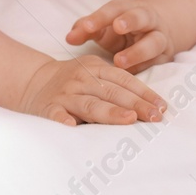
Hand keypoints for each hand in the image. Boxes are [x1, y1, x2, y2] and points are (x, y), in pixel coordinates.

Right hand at [18, 55, 166, 126]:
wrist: (33, 80)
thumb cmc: (74, 83)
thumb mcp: (94, 75)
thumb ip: (116, 86)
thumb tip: (152, 106)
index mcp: (95, 68)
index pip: (124, 80)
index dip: (144, 92)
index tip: (162, 107)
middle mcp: (81, 79)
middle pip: (111, 92)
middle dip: (135, 104)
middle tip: (155, 117)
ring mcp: (65, 94)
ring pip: (89, 104)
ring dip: (109, 112)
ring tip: (128, 120)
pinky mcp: (48, 107)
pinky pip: (56, 114)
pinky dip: (63, 119)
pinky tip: (72, 126)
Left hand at [66, 0, 176, 73]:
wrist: (154, 32)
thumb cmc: (121, 29)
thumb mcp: (103, 26)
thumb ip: (86, 30)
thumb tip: (69, 38)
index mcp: (129, 7)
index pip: (115, 8)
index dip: (100, 17)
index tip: (87, 27)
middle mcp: (148, 20)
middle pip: (142, 16)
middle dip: (130, 20)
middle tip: (117, 27)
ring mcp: (160, 38)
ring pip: (154, 42)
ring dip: (137, 52)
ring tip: (118, 61)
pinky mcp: (166, 57)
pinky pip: (157, 63)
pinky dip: (143, 68)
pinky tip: (128, 75)